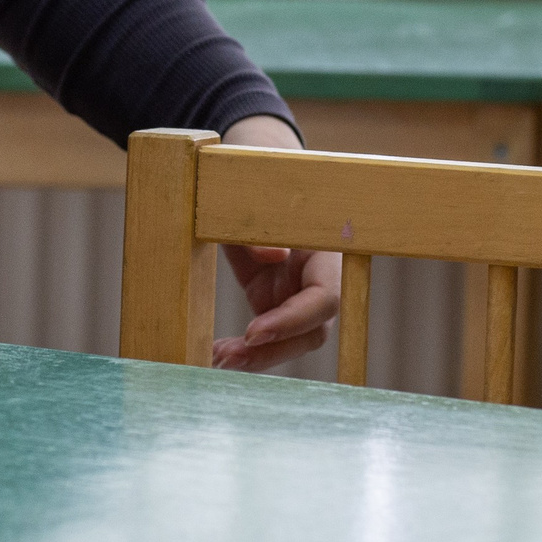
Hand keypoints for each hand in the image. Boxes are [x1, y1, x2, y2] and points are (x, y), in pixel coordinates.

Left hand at [211, 114, 342, 370]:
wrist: (261, 181)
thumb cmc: (263, 187)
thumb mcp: (258, 199)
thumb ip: (263, 222)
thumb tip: (273, 255)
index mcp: (326, 253)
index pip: (324, 299)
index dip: (292, 320)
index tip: (253, 330)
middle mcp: (319, 282)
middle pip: (311, 332)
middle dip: (272, 350)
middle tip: (228, 357)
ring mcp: (299, 298)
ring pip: (291, 342)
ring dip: (256, 357)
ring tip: (216, 360)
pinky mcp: (276, 305)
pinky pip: (268, 338)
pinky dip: (246, 350)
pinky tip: (215, 354)